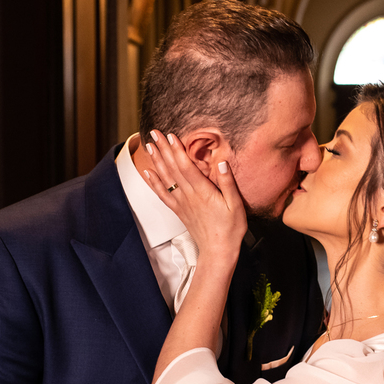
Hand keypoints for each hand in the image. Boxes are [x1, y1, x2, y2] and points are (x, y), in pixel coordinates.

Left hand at [142, 130, 246, 265]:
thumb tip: (222, 163)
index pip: (186, 166)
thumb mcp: (236, 205)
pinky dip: (154, 182)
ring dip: (157, 160)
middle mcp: (189, 196)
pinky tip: (148, 173)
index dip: (177, 150)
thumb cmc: (230, 229)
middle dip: (163, 149)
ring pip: (166, 178)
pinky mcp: (179, 210)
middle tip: (155, 133)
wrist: (218, 251)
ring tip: (149, 146)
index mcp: (203, 192)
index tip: (170, 136)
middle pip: (173, 168)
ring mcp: (182, 203)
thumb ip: (228, 183)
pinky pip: (162, 194)